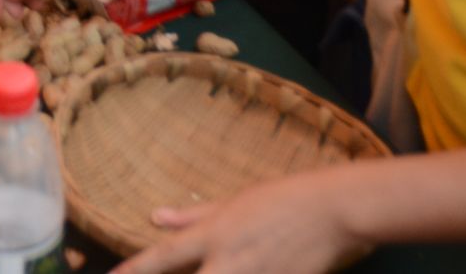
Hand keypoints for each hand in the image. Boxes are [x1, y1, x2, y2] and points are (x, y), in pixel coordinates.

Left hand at [118, 169, 370, 273]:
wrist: (332, 211)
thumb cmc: (280, 199)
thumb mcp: (232, 202)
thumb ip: (192, 216)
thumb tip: (156, 216)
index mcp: (214, 235)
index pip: (163, 257)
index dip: (133, 269)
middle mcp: (229, 262)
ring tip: (217, 269)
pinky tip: (249, 271)